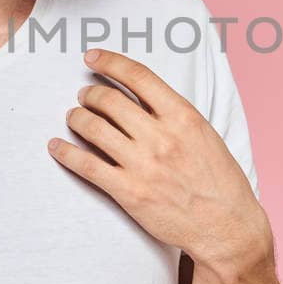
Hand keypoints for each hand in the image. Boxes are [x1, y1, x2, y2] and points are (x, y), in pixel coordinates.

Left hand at [48, 48, 263, 266]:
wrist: (226, 226)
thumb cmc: (218, 180)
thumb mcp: (204, 134)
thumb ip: (173, 114)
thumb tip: (140, 96)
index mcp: (183, 116)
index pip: (138, 76)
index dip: (110, 62)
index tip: (93, 57)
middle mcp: (161, 136)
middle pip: (109, 100)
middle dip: (90, 94)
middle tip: (84, 96)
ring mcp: (143, 164)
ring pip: (93, 128)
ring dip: (77, 117)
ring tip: (73, 117)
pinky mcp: (128, 192)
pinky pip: (86, 165)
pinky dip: (65, 152)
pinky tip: (56, 146)